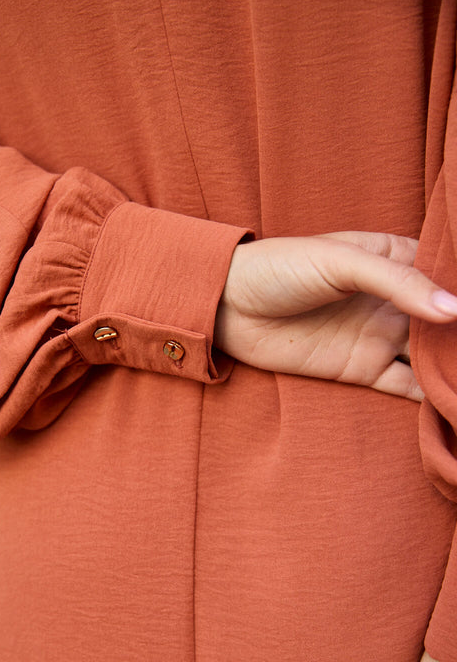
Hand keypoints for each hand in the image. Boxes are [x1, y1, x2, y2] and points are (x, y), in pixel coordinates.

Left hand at [215, 232, 456, 399]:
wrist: (227, 307)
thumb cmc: (280, 268)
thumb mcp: (341, 262)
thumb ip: (399, 283)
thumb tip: (454, 310)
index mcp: (394, 259)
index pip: (446, 273)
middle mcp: (393, 300)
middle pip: (444, 320)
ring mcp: (380, 337)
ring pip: (431, 356)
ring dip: (454, 368)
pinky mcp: (361, 371)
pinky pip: (405, 387)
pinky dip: (429, 397)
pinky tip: (451, 402)